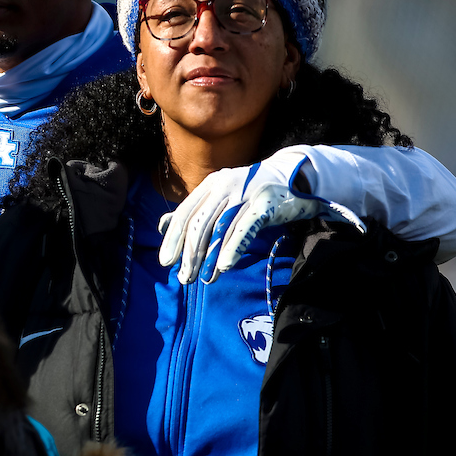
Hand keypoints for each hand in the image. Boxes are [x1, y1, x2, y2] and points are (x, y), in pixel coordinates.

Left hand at [159, 165, 365, 283]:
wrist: (292, 176)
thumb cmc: (251, 192)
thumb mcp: (219, 196)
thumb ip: (193, 210)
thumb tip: (162, 226)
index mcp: (210, 185)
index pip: (185, 213)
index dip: (174, 238)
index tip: (165, 262)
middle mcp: (224, 186)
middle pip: (200, 223)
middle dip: (189, 253)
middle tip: (184, 277)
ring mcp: (245, 193)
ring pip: (220, 228)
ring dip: (210, 257)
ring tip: (204, 279)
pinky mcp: (265, 203)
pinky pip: (245, 228)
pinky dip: (233, 247)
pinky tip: (224, 266)